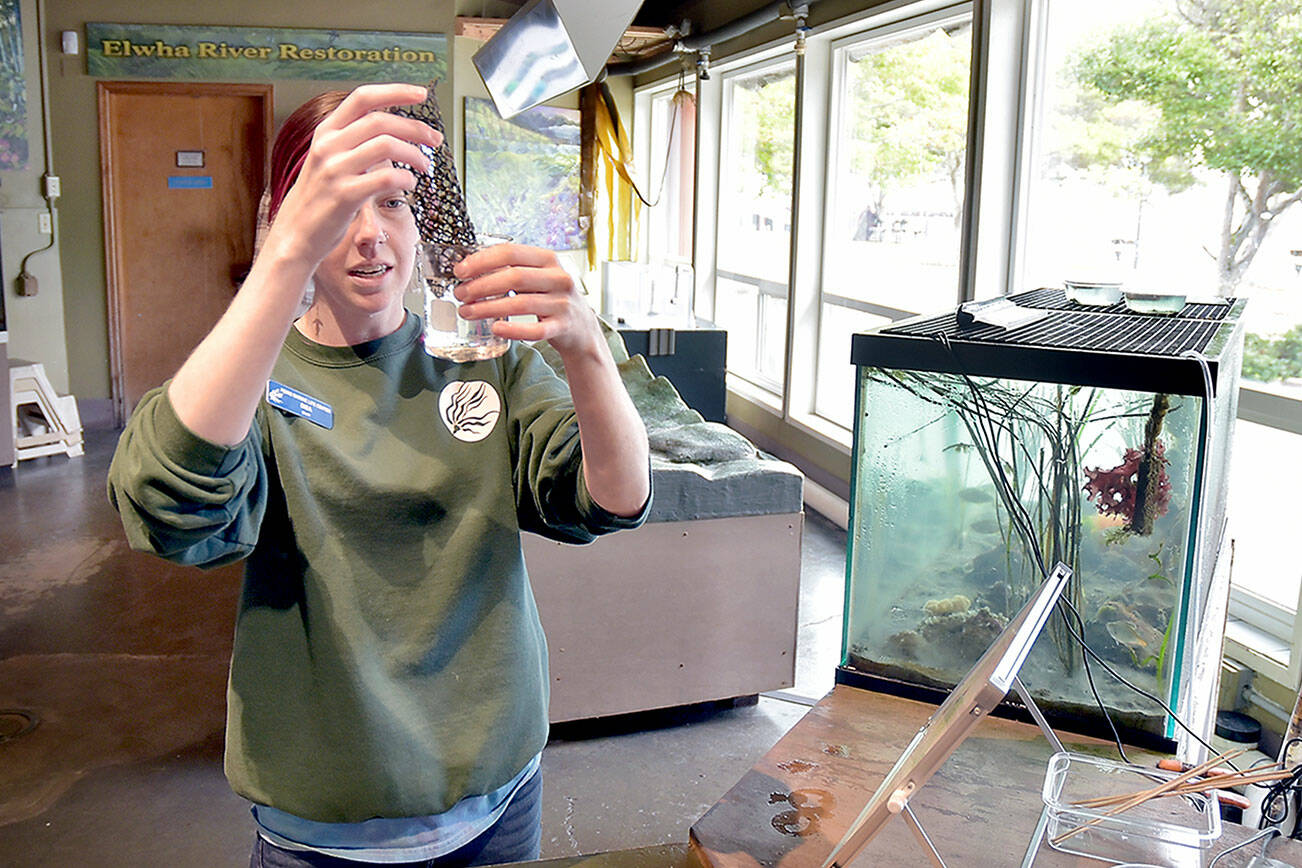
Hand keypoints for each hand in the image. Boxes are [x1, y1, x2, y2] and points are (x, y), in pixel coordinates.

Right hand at [262, 84, 442, 268]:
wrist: (295, 234)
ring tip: (424, 166)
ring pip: (386, 145)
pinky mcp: (345, 196)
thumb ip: (353, 142)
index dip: (395, 92)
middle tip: (435, 139)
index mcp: (326, 132)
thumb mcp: (328, 159)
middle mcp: (328, 146)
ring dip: (415, 154)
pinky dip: (405, 179)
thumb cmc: (319, 198)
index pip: (363, 98)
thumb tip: (394, 130)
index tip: (421, 94)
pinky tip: (409, 183)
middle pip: (381, 121)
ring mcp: (335, 170)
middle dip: (415, 127)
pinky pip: (386, 178)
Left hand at [452, 244, 603, 359]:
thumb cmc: (552, 297)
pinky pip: (535, 330)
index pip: (510, 253)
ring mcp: (562, 303)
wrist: (581, 326)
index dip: (482, 261)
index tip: (460, 271)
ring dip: (488, 308)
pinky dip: (513, 330)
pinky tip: (496, 328)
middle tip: (461, 294)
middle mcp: (558, 278)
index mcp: (548, 259)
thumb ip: (512, 270)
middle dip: (480, 286)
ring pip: (520, 304)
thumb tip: (470, 270)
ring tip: (468, 312)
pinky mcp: (562, 327)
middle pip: (513, 277)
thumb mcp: (538, 276)